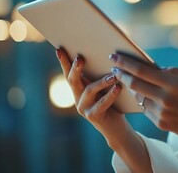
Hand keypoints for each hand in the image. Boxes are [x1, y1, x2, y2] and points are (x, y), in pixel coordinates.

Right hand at [56, 49, 153, 171]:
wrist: (116, 128)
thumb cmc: (112, 103)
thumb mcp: (105, 87)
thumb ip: (101, 74)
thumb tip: (109, 55)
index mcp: (78, 88)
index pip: (69, 72)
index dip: (63, 61)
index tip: (59, 49)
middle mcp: (77, 97)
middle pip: (73, 80)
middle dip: (75, 68)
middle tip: (80, 58)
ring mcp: (83, 108)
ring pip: (89, 91)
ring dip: (101, 82)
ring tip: (112, 75)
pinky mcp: (93, 117)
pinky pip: (101, 104)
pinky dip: (110, 95)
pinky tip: (118, 87)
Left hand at [109, 53, 177, 165]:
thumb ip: (173, 72)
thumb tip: (155, 69)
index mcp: (174, 84)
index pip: (142, 71)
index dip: (126, 63)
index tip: (114, 57)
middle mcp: (165, 99)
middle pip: (134, 85)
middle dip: (121, 75)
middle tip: (113, 68)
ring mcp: (162, 113)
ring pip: (139, 98)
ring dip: (132, 88)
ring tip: (127, 80)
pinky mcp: (161, 124)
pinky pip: (146, 109)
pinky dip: (144, 100)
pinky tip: (143, 95)